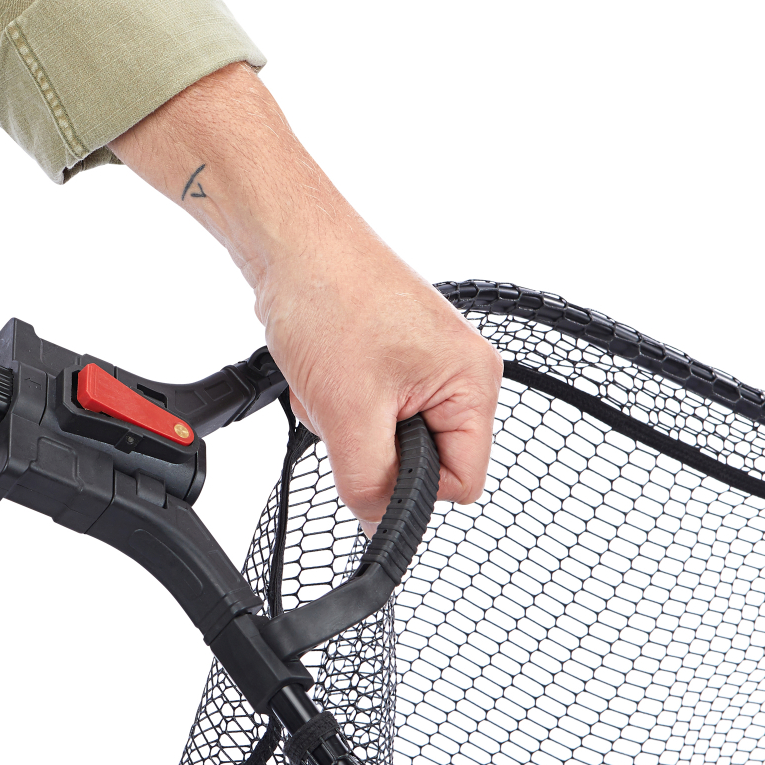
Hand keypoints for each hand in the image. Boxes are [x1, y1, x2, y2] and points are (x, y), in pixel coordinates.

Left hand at [110, 62, 500, 522]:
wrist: (289, 238)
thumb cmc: (329, 299)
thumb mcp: (349, 414)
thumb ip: (370, 483)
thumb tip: (377, 527)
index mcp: (475, 385)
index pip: (462, 484)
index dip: (409, 490)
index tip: (368, 463)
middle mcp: (460, 372)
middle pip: (422, 460)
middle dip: (370, 448)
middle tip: (342, 407)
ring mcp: (424, 360)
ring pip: (386, 435)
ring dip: (346, 422)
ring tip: (328, 378)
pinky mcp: (389, 351)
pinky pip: (365, 406)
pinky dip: (335, 398)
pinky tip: (320, 366)